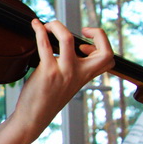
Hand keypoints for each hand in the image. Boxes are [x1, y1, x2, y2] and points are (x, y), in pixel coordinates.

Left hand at [13, 19, 113, 138]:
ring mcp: (64, 72)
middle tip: (82, 31)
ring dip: (57, 26)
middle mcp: (78, 74)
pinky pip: (45, 45)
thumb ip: (71, 67)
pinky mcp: (47, 72)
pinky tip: (36, 26)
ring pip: (68, 39)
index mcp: (85, 76)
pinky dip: (40, 31)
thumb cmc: (46, 99)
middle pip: (104, 52)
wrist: (34, 118)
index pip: (108, 59)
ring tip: (49, 25)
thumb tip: (63, 45)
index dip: (102, 45)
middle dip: (98, 33)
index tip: (85, 43)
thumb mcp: (66, 83)